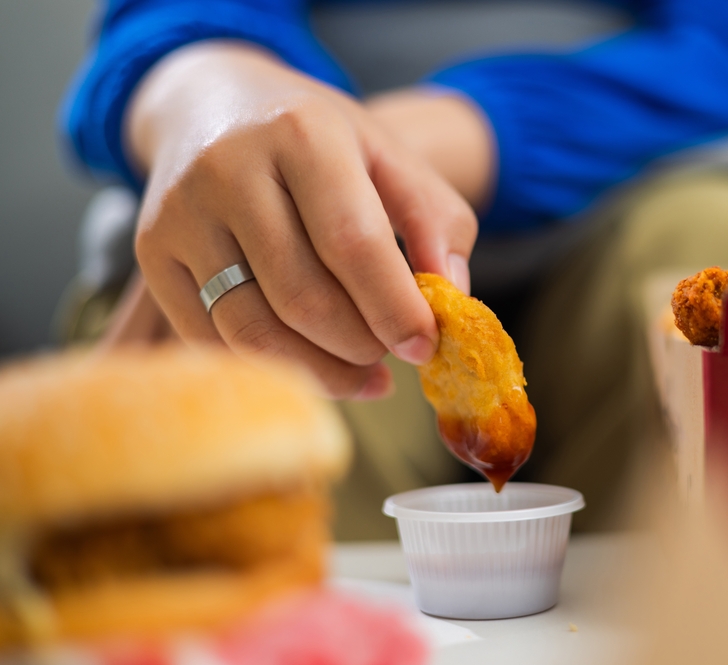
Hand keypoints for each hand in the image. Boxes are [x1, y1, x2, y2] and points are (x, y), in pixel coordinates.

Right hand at [125, 41, 478, 397]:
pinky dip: (270, 364)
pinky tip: (309, 363)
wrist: (210, 102)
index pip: (353, 243)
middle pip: (302, 297)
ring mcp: (181, 213)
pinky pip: (211, 337)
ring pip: (252, 328)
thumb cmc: (315, 137)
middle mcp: (229, 169)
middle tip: (391, 357)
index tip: (425, 346)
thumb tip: (451, 298)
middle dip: (360, 345)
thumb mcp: (388, 154)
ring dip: (319, 370)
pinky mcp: (151, 251)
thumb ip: (436, 220)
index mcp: (302, 135)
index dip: (394, 308)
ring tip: (363, 375)